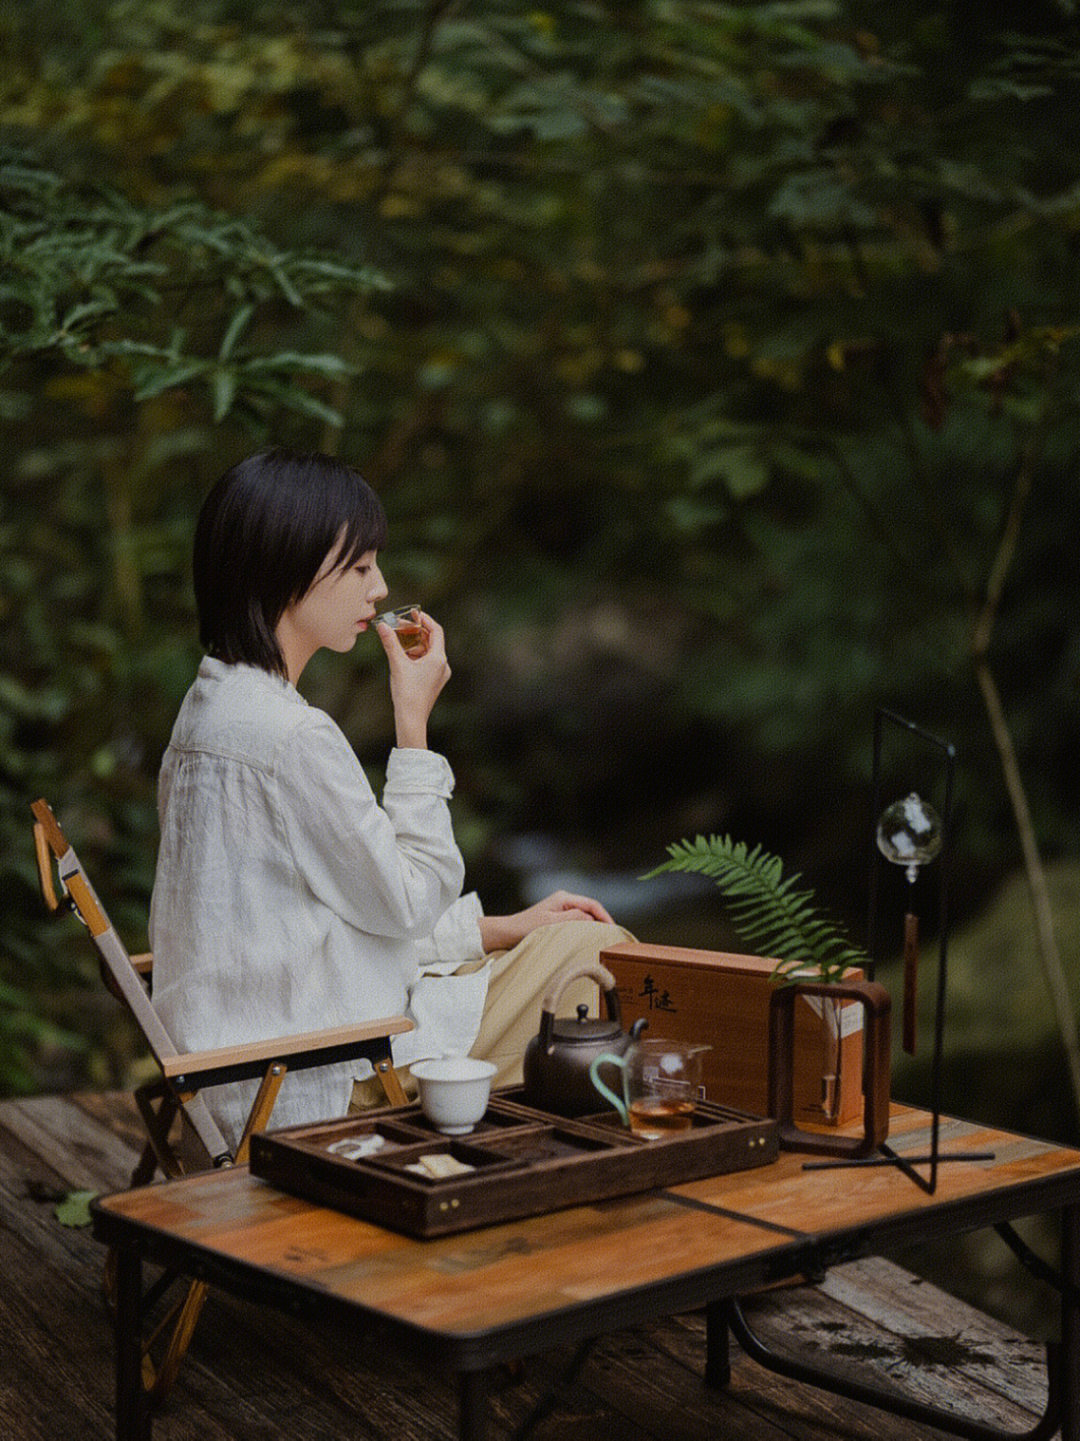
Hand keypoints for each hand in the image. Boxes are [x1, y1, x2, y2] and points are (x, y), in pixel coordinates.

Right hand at [377, 611, 449, 747]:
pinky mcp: (433, 682)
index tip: (414, 614)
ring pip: (429, 652)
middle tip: (402, 626)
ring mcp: (439, 675)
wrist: (411, 719)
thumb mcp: (397, 664)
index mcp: (439, 659)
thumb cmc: (407, 693)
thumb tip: (382, 625)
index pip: (436, 631)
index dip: (425, 620)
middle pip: (432, 641)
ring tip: (399, 640)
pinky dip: (416, 656)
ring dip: (415, 644)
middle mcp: (443, 666)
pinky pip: (427, 663)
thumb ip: (390, 643)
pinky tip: (403, 656)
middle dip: (417, 632)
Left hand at [479, 890, 614, 952]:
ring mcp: (561, 908)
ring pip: (585, 915)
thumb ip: (573, 918)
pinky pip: (577, 921)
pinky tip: (589, 938)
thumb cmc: (525, 928)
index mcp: (564, 898)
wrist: (506, 933)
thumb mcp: (551, 924)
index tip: (614, 930)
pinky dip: (585, 928)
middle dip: (603, 921)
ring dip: (594, 925)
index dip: (605, 917)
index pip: (592, 905)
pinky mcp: (557, 918)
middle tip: (613, 936)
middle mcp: (564, 900)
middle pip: (591, 909)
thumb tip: (592, 918)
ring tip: (604, 938)